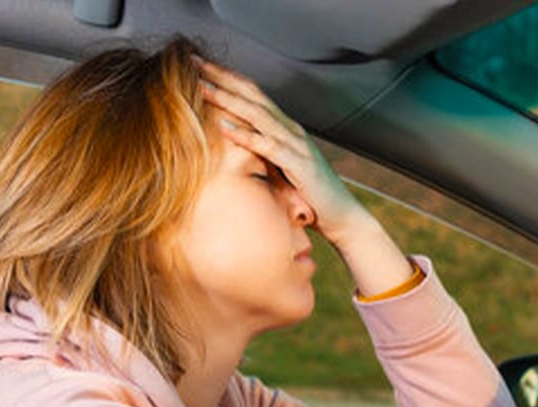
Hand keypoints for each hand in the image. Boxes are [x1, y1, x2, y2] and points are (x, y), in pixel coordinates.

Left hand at [197, 59, 367, 246]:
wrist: (342, 214)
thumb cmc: (309, 195)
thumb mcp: (281, 168)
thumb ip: (262, 153)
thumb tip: (235, 146)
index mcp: (286, 128)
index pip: (254, 95)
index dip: (228, 78)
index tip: (201, 66)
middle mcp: (291, 130)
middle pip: (253, 95)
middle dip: (223, 77)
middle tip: (195, 62)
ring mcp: (296, 145)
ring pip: (258, 115)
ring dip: (228, 99)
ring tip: (203, 88)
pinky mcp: (298, 164)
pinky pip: (268, 146)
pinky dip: (245, 135)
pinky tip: (224, 126)